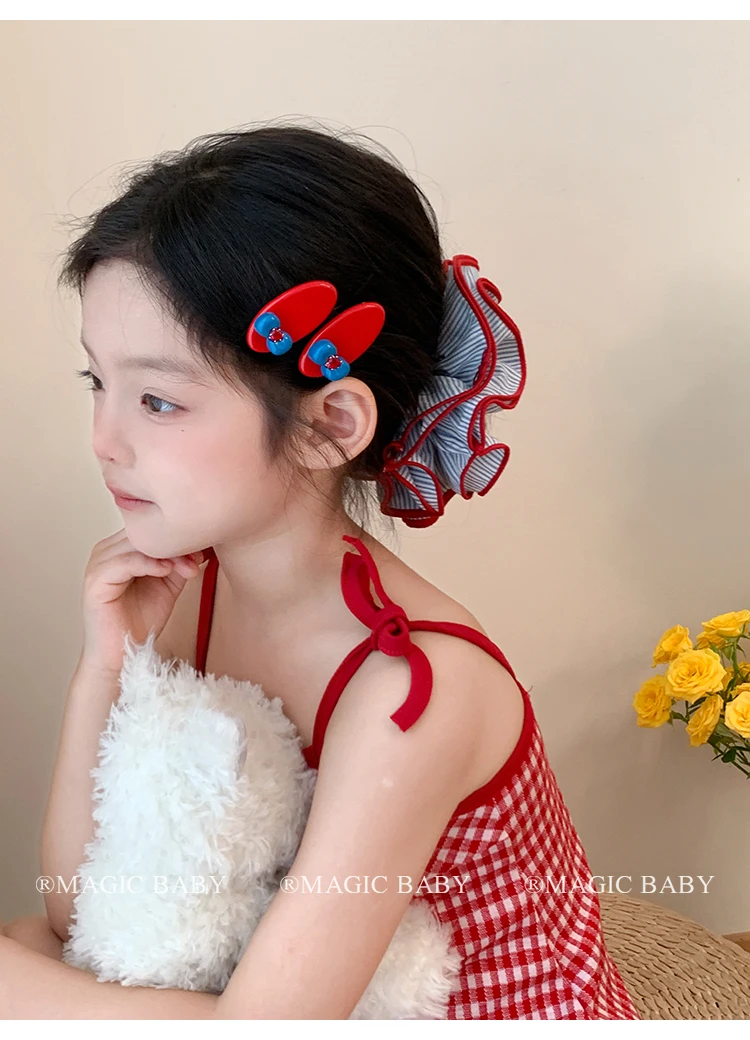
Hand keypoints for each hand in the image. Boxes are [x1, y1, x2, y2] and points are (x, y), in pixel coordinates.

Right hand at [80, 528, 204, 674]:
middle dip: (175, 544)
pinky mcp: (95, 581)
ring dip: (166, 554)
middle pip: (143, 533)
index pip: (149, 528)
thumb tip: (200, 544)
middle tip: (199, 557)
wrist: (123, 655)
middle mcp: (106, 551)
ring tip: (189, 567)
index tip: (204, 548)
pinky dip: (148, 563)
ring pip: (135, 544)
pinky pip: (123, 562)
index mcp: (120, 548)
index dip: (177, 535)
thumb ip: (178, 562)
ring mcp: (98, 564)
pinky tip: (166, 570)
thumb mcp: (168, 584)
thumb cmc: (140, 621)